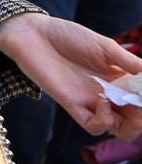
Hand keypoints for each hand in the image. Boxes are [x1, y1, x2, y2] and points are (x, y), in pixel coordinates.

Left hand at [0, 13, 141, 142]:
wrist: (33, 34)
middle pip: (135, 121)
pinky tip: (103, 103)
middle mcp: (109, 94)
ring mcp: (91, 101)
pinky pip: (93, 126)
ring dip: (131, 125)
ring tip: (129, 108)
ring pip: (119, 129)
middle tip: (141, 106)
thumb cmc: (68, 36)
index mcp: (120, 79)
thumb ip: (130, 63)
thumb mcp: (105, 47)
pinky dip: (105, 121)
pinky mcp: (72, 105)